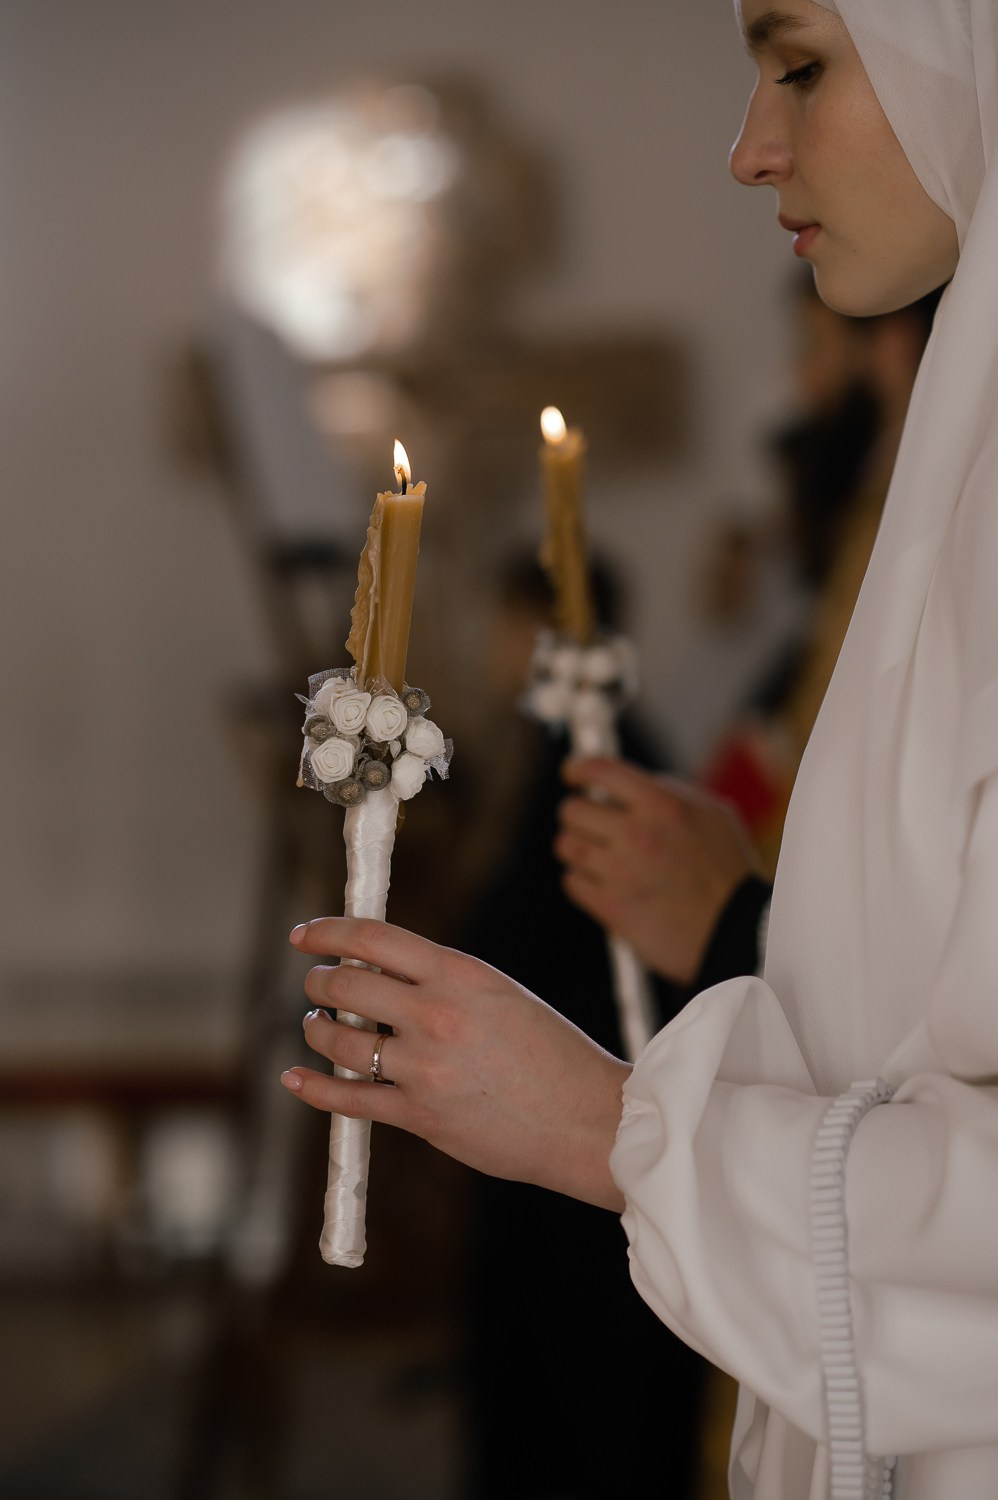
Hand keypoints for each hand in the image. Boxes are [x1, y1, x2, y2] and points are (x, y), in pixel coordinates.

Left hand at [280, 918, 629, 1210]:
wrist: (589, 1121)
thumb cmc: (553, 1055)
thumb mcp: (501, 994)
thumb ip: (444, 982)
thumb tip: (382, 975)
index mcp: (461, 973)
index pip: (374, 938)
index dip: (329, 931)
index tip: (305, 934)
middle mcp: (438, 1014)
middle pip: (348, 984)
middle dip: (320, 980)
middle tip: (315, 983)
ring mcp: (425, 1067)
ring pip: (340, 1038)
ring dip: (317, 1027)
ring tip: (317, 1023)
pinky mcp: (420, 1116)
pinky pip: (349, 1098)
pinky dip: (314, 1086)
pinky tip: (297, 1076)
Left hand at [555, 759, 762, 983]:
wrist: (736, 932)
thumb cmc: (729, 872)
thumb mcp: (712, 815)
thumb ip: (670, 793)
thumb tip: (628, 784)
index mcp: (663, 804)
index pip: (600, 770)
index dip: (577, 768)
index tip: (572, 774)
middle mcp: (638, 833)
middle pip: (572, 809)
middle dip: (577, 814)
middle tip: (589, 823)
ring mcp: (621, 871)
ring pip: (567, 846)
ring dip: (577, 847)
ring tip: (598, 855)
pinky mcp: (611, 907)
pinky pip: (572, 882)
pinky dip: (582, 881)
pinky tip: (604, 883)